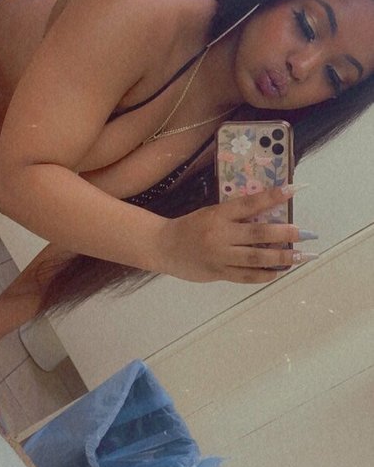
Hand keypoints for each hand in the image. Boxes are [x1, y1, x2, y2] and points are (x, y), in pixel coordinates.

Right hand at [158, 184, 311, 283]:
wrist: (163, 246)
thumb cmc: (190, 227)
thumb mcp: (210, 213)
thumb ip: (234, 216)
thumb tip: (267, 217)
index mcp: (218, 214)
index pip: (249, 203)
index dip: (272, 197)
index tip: (292, 190)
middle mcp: (221, 234)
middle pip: (258, 233)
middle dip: (284, 234)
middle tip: (303, 233)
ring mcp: (219, 256)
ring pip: (255, 257)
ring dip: (280, 257)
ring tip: (298, 257)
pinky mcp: (217, 273)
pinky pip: (245, 276)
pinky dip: (263, 275)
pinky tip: (276, 273)